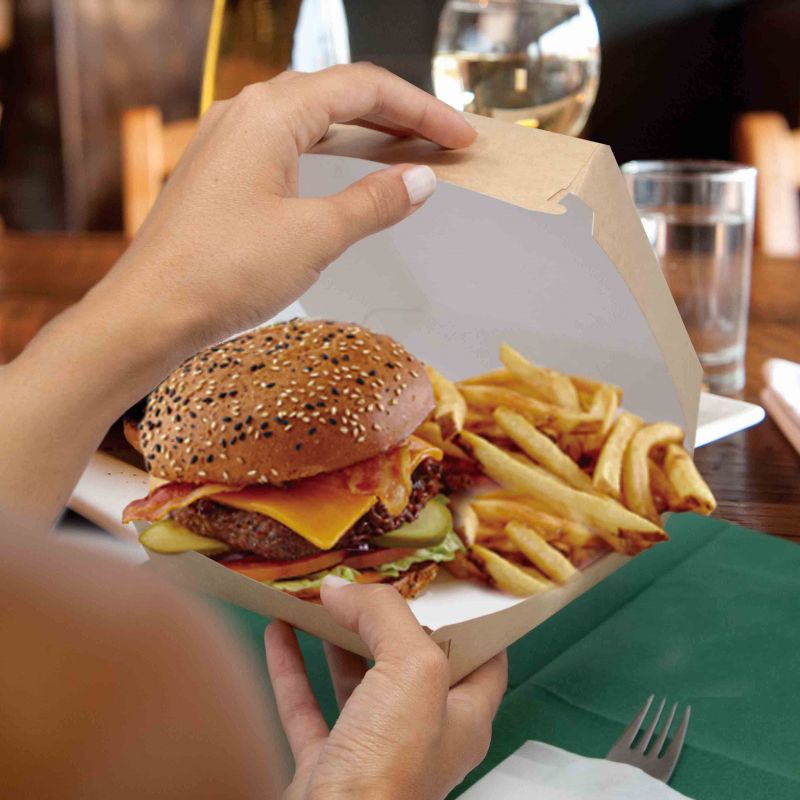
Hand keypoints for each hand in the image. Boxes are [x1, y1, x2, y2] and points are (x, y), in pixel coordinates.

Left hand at [0, 65, 473, 532]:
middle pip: (339, 96)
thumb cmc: (221, 273)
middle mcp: (245, 113)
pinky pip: (289, 148)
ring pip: (312, 122)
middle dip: (398, 116)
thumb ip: (374, 201)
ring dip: (365, 135)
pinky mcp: (222, 175)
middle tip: (445, 143)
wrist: (148, 315)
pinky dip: (330, 157)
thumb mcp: (315, 236)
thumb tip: (422, 178)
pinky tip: (348, 175)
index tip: (462, 137)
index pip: (364, 88)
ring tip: (409, 153)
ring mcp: (228, 143)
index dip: (422, 109)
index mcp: (270, 111)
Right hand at [265, 576, 507, 799]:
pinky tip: (278, 631)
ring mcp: (371, 751)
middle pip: (409, 662)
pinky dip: (292, 667)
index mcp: (463, 715)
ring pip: (356, 681)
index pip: (481, 657)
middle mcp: (422, 733)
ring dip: (334, 638)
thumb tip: (341, 587)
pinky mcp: (325, 765)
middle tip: (364, 580)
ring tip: (318, 597)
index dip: (467, 618)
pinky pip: (307, 705)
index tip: (441, 580)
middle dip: (386, 620)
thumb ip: (384, 616)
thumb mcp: (412, 670)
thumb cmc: (391, 763)